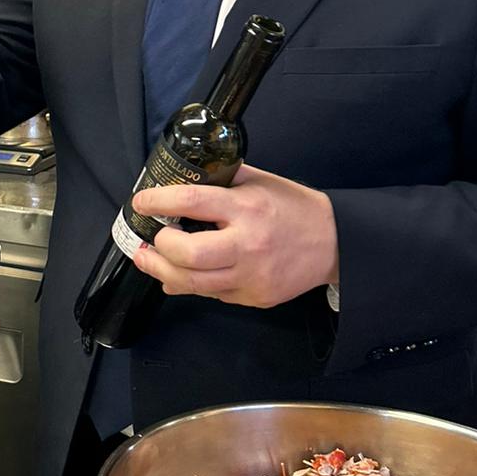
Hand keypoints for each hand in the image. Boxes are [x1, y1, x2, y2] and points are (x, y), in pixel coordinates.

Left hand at [131, 163, 338, 308]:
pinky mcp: (255, 297)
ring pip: (193, 283)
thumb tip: (182, 178)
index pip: (190, 202)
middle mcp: (247, 244)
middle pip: (186, 254)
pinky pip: (213, 294)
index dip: (158, 202)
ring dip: (162, 272)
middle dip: (158, 246)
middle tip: (148, 239)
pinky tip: (181, 275)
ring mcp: (251, 276)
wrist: (335, 242)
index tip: (142, 202)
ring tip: (149, 260)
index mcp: (246, 208)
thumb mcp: (259, 181)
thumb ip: (221, 179)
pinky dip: (192, 285)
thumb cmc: (295, 208)